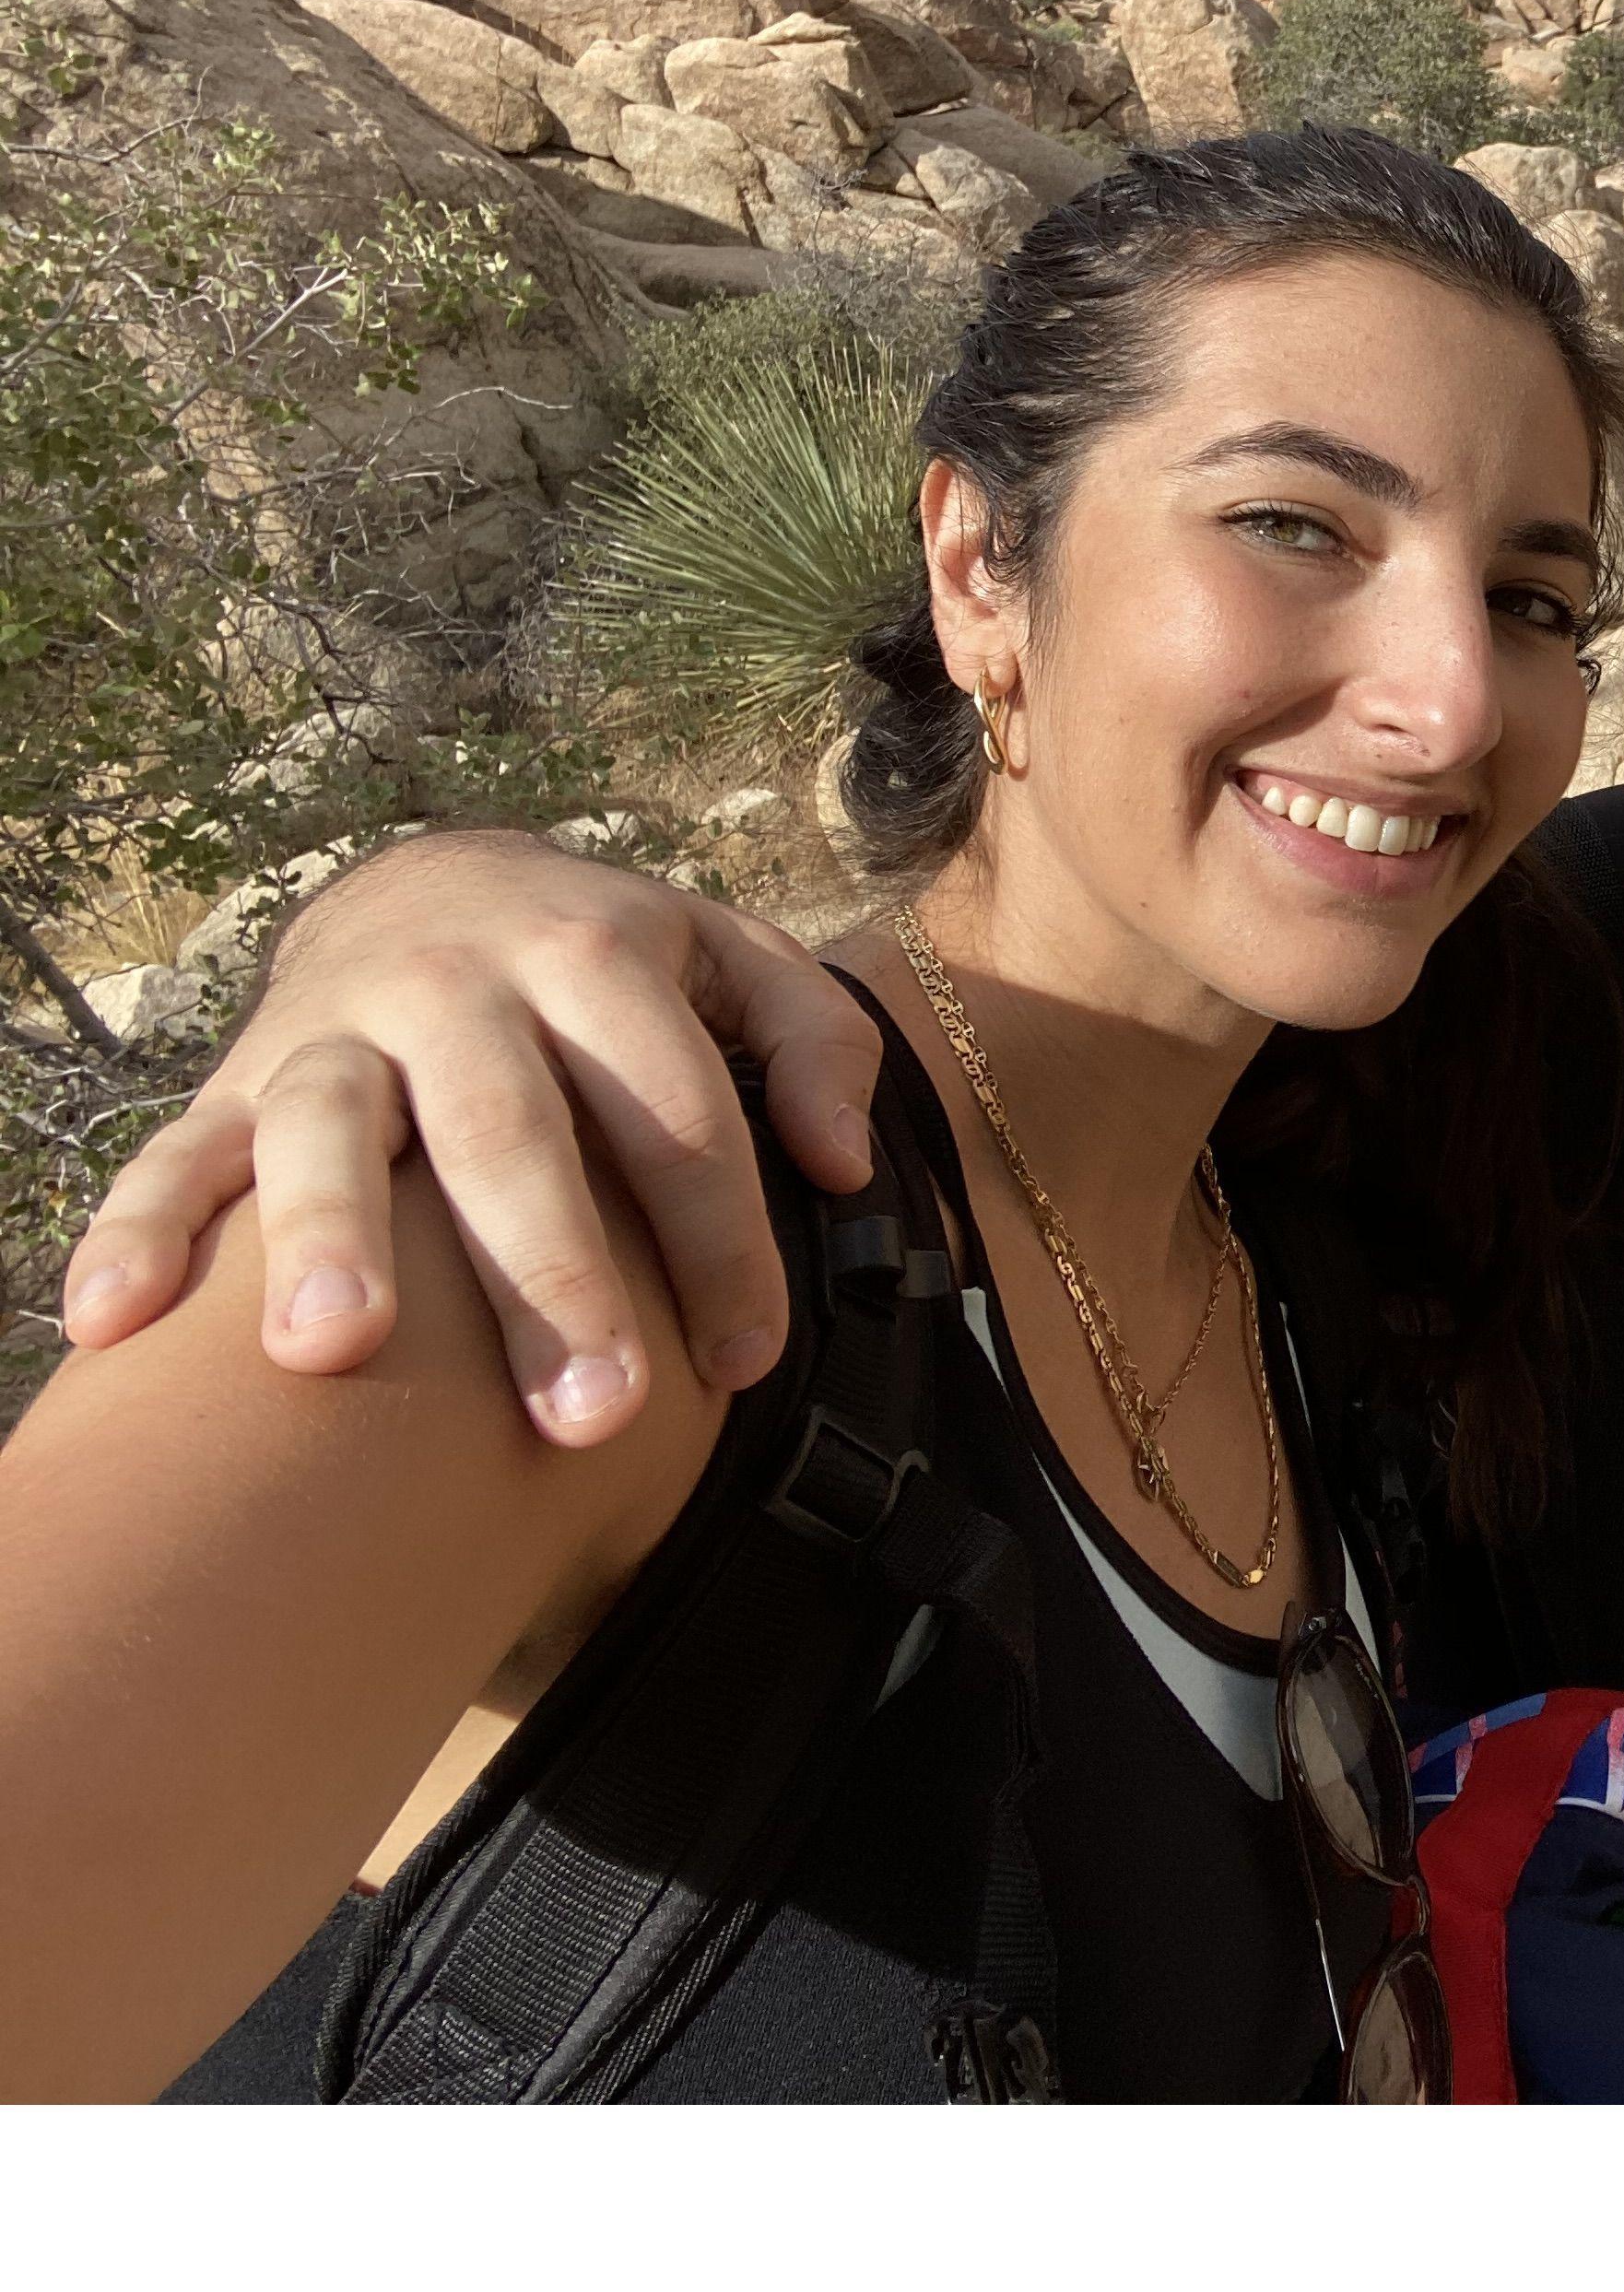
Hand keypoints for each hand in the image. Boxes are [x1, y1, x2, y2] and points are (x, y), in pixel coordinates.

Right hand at [59, 830, 879, 1447]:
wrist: (430, 876)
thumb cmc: (608, 957)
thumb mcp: (733, 959)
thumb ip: (814, 1041)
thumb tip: (844, 1167)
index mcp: (596, 955)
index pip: (674, 1108)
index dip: (717, 1236)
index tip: (742, 1362)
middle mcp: (460, 983)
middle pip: (510, 1133)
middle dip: (551, 1274)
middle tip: (591, 1415)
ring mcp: (337, 1029)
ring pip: (331, 1126)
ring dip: (329, 1234)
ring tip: (333, 1353)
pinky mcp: (234, 1075)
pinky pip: (176, 1152)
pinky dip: (138, 1227)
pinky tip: (112, 1320)